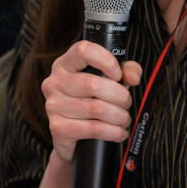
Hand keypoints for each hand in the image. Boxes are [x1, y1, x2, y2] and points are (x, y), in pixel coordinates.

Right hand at [41, 41, 142, 162]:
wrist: (74, 136)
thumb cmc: (93, 101)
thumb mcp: (110, 80)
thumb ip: (127, 70)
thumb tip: (132, 77)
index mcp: (65, 64)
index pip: (82, 51)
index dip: (105, 60)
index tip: (118, 74)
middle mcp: (54, 82)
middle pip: (93, 84)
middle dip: (120, 96)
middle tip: (127, 103)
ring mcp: (54, 106)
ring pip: (97, 109)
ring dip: (119, 116)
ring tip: (124, 119)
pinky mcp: (58, 128)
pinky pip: (94, 129)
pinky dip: (113, 132)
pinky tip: (119, 132)